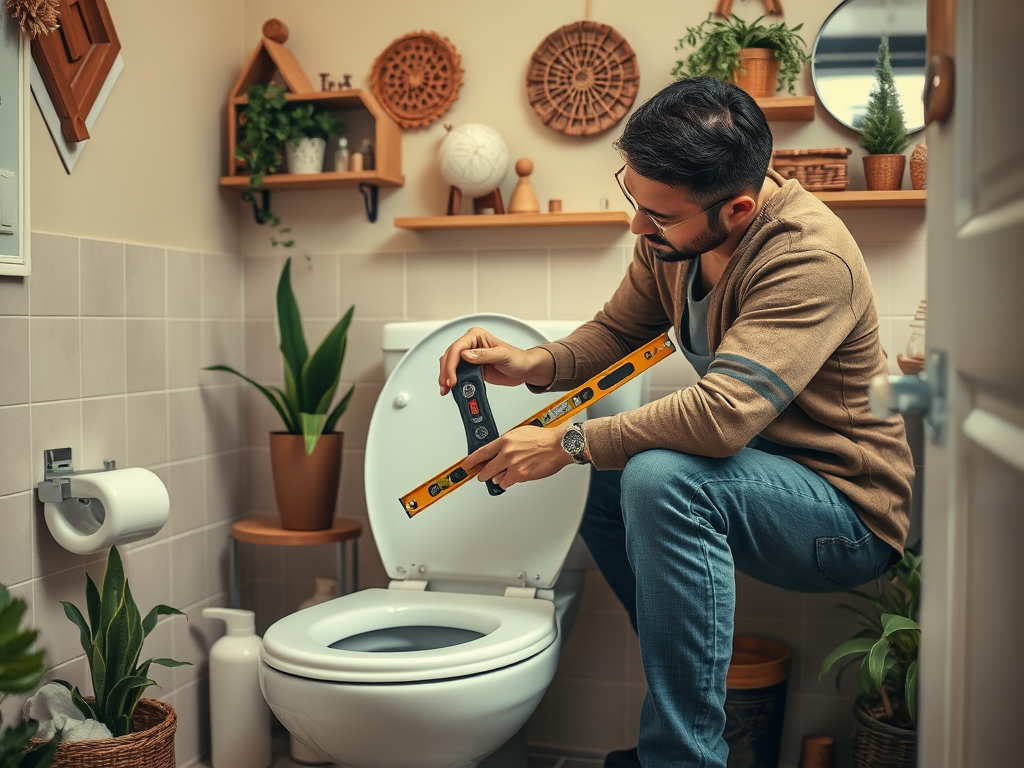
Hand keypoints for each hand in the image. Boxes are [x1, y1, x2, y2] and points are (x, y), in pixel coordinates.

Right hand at [438, 327, 553, 394]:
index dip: (452, 364)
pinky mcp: (470, 369)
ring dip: (446, 377)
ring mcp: (469, 358)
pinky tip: (450, 389)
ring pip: (449, 365)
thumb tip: (466, 355)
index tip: (453, 378)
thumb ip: (484, 355)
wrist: (523, 370)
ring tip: (446, 389)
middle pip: (450, 357)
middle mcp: (470, 345)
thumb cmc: (517, 358)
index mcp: (476, 336)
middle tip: (447, 386)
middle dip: (446, 372)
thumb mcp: (503, 355)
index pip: (457, 348)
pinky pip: (456, 374)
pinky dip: (452, 381)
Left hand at [462, 425, 573, 489]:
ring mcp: (512, 465)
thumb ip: (508, 442)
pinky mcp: (520, 475)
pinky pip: (507, 483)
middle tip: (481, 475)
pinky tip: (513, 477)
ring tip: (507, 472)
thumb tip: (500, 449)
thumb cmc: (543, 438)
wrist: (558, 445)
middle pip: (486, 468)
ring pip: (496, 477)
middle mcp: (506, 452)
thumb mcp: (521, 433)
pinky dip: (508, 481)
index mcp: (505, 440)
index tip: (466, 465)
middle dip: (482, 474)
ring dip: (498, 477)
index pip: (482, 452)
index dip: (471, 460)